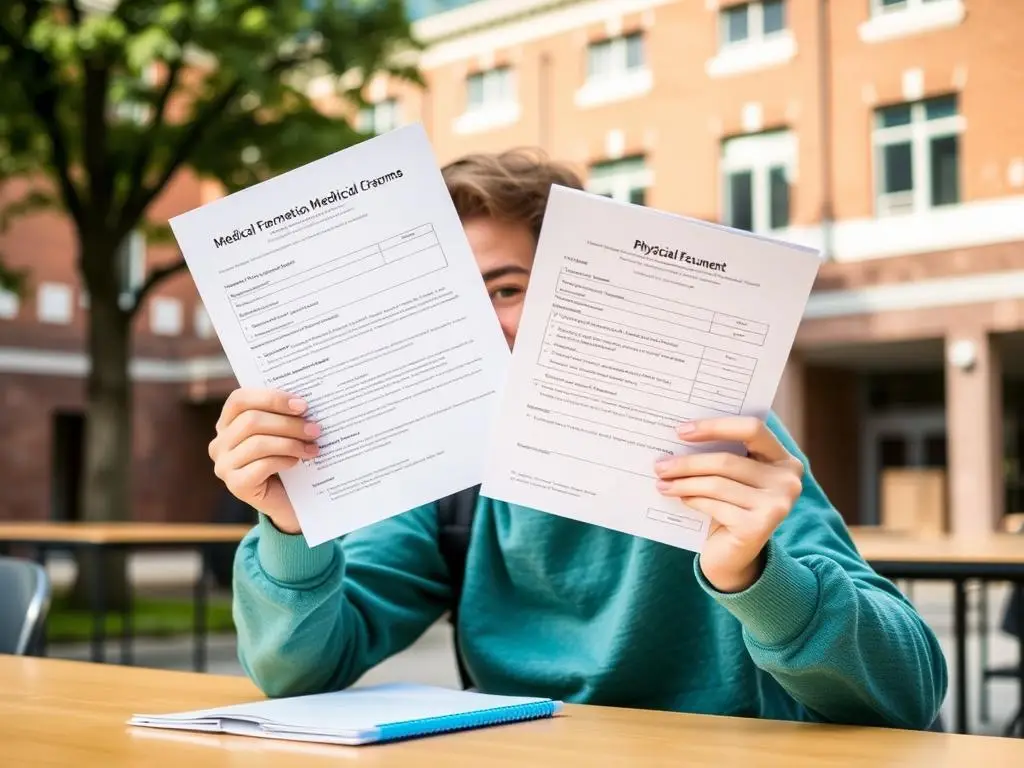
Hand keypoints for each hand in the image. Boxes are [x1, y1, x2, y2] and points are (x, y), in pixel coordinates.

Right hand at [208, 388, 319, 534]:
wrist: (288, 501)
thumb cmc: (286, 460)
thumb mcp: (281, 433)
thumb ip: (284, 415)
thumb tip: (303, 402)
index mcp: (227, 423)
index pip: (239, 399)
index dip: (271, 398)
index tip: (302, 405)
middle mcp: (219, 444)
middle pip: (251, 421)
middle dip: (288, 423)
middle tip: (315, 429)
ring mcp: (224, 466)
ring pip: (258, 443)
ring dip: (291, 442)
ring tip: (312, 446)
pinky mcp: (236, 485)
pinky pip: (262, 465)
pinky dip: (284, 460)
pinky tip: (297, 462)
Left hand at [654, 416, 803, 592]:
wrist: (734, 556)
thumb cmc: (730, 506)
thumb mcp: (731, 477)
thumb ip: (720, 454)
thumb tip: (680, 434)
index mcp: (784, 459)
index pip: (752, 428)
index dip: (715, 426)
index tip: (681, 430)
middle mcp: (788, 480)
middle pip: (728, 460)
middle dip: (688, 462)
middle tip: (660, 465)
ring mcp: (777, 505)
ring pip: (717, 483)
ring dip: (684, 482)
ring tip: (662, 482)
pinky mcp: (759, 527)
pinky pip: (715, 505)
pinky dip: (693, 500)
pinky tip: (680, 498)